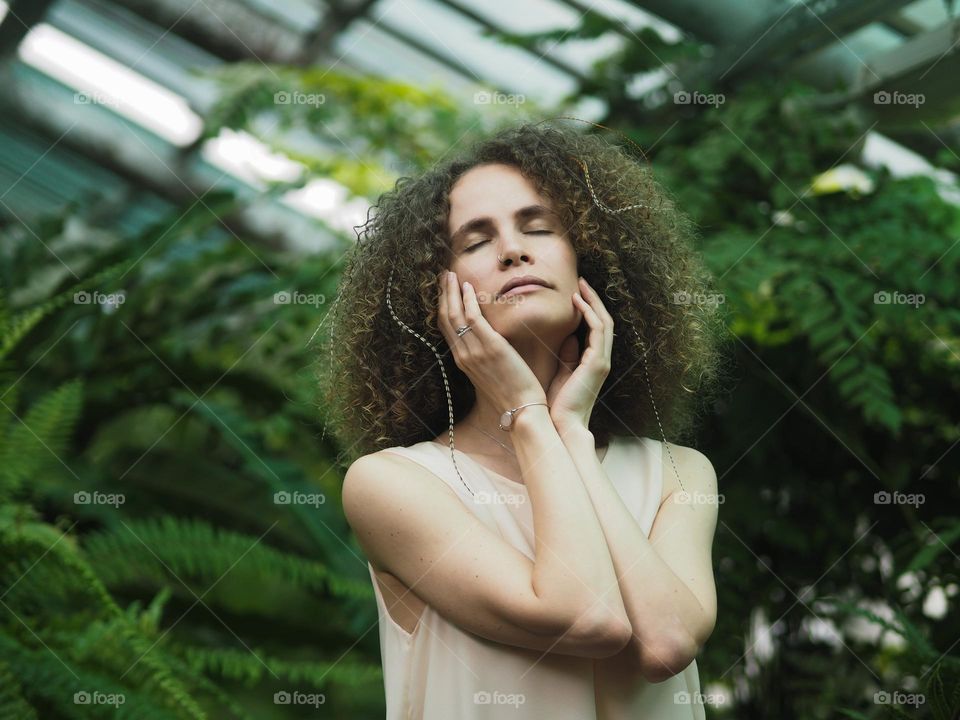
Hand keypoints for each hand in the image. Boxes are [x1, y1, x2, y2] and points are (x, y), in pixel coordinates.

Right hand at [437, 270, 545, 414]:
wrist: (522, 410)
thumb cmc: (512, 395)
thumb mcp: (490, 376)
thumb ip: (484, 358)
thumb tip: (487, 346)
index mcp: (463, 362)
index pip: (446, 329)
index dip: (443, 307)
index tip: (444, 291)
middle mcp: (463, 355)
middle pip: (445, 318)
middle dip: (443, 295)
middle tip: (444, 276)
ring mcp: (474, 351)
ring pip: (454, 315)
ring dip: (451, 291)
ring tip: (451, 275)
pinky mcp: (490, 346)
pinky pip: (473, 317)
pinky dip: (468, 300)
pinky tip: (468, 286)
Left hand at [546, 277, 612, 431]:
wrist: (561, 425)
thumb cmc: (557, 405)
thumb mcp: (562, 374)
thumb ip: (567, 356)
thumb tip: (568, 339)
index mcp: (593, 362)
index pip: (596, 328)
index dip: (589, 309)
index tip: (576, 293)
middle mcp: (601, 359)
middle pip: (604, 321)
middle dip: (593, 299)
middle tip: (581, 281)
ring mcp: (601, 361)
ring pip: (604, 322)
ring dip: (593, 301)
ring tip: (580, 285)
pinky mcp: (597, 363)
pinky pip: (598, 330)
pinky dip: (589, 313)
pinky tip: (577, 301)